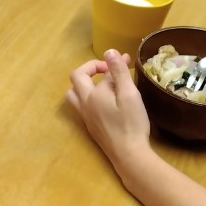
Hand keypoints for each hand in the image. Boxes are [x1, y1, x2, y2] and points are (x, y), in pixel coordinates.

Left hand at [65, 50, 150, 166]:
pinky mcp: (90, 127)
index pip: (101, 72)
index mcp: (93, 94)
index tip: (127, 61)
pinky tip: (103, 102)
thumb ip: (118, 71)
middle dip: (91, 69)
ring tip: (101, 85)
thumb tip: (109, 51)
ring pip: (74, 94)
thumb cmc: (131, 123)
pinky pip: (80, 106)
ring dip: (84, 84)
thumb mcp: (129, 94)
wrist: (128, 154)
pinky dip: (88, 97)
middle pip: (77, 79)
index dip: (114, 63)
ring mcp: (85, 116)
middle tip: (109, 71)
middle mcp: (84, 104)